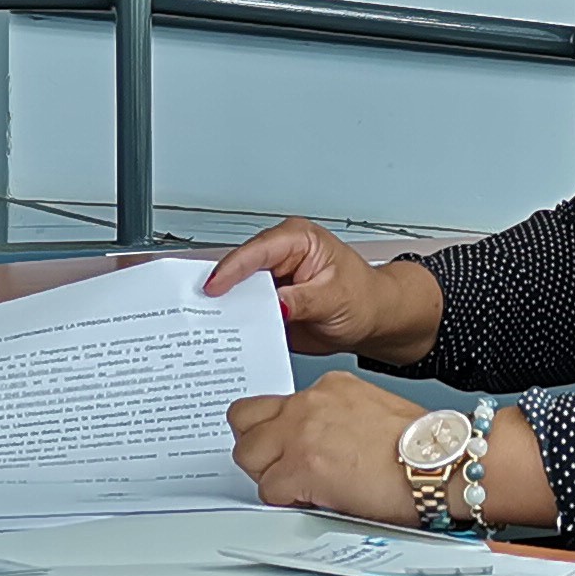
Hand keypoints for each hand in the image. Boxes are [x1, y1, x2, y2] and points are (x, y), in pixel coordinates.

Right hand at [206, 218, 440, 362]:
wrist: (373, 319)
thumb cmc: (363, 298)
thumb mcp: (334, 298)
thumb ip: (302, 300)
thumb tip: (275, 304)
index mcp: (297, 240)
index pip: (257, 251)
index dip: (232, 269)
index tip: (214, 288)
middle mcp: (280, 256)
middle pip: (239, 269)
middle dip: (221, 289)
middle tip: (201, 309)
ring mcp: (272, 280)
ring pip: (237, 291)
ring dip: (226, 309)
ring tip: (209, 325)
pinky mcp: (268, 302)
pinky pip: (246, 310)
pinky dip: (236, 323)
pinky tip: (227, 335)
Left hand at [229, 371, 436, 523]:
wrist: (441, 462)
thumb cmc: (422, 446)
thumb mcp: (372, 410)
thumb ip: (335, 418)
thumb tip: (320, 443)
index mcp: (329, 387)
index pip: (272, 403)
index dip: (273, 430)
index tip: (282, 445)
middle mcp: (309, 404)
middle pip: (245, 421)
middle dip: (258, 447)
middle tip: (281, 467)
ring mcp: (302, 434)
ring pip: (248, 455)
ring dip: (268, 475)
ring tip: (300, 487)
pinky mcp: (302, 468)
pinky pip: (268, 491)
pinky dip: (286, 501)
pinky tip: (315, 500)